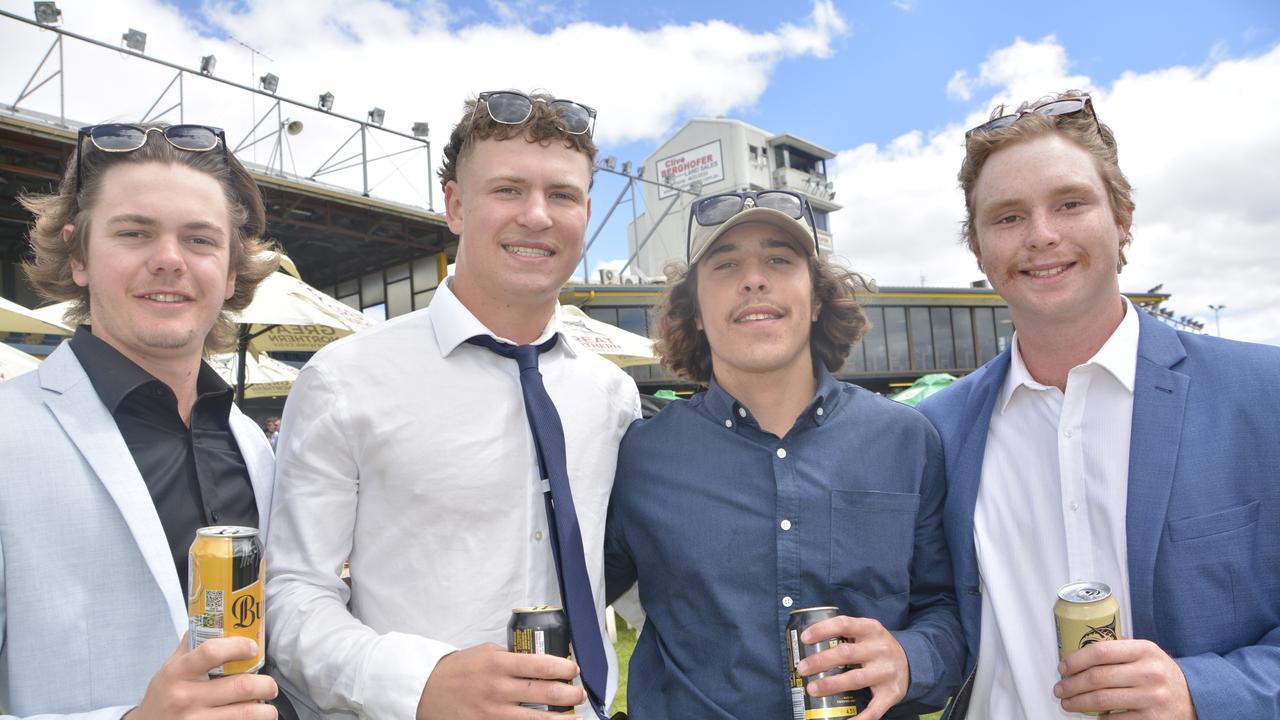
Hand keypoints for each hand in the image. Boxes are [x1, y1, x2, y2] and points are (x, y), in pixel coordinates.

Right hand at [126, 634, 277, 719]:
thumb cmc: (163, 694)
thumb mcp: (170, 667)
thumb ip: (192, 645)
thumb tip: (216, 617)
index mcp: (179, 671)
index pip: (212, 652)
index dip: (239, 647)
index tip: (253, 648)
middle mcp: (186, 696)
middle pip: (241, 686)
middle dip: (265, 685)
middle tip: (270, 686)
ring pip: (245, 713)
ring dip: (265, 712)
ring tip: (268, 709)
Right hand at [416, 643, 586, 719]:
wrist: (427, 690)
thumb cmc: (458, 669)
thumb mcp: (485, 652)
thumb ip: (511, 656)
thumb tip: (540, 662)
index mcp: (499, 663)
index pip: (542, 665)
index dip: (564, 668)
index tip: (575, 669)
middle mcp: (499, 688)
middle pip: (546, 693)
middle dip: (570, 694)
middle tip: (580, 694)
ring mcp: (494, 712)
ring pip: (538, 719)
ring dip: (562, 719)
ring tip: (575, 717)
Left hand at [795, 616, 909, 719]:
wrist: (911, 663)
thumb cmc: (876, 647)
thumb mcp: (866, 633)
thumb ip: (844, 635)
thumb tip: (808, 645)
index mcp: (870, 629)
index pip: (844, 624)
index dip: (822, 630)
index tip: (804, 638)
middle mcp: (880, 649)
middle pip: (846, 654)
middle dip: (821, 661)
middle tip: (802, 668)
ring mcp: (886, 672)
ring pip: (856, 679)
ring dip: (831, 685)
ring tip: (812, 689)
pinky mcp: (891, 693)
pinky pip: (875, 709)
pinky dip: (860, 718)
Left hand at [1054, 639, 1195, 718]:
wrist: (1193, 697)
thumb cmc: (1159, 673)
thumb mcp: (1144, 653)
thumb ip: (1117, 650)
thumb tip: (1076, 656)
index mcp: (1144, 650)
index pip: (1100, 652)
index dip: (1075, 660)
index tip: (1062, 667)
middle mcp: (1149, 673)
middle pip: (1097, 678)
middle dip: (1071, 685)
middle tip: (1059, 689)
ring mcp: (1152, 697)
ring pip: (1102, 700)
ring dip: (1078, 702)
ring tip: (1068, 703)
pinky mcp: (1153, 719)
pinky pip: (1115, 719)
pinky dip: (1099, 718)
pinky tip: (1093, 715)